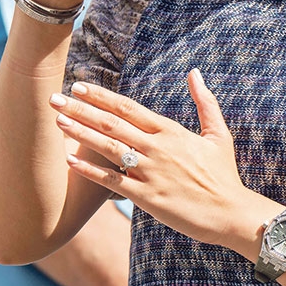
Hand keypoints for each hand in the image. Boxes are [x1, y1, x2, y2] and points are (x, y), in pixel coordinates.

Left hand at [48, 70, 255, 247]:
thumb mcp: (218, 134)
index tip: (79, 86)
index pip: (128, 107)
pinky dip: (90, 171)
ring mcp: (150, 172)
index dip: (101, 96)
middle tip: (55, 98)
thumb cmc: (223, 174)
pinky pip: (112, 182)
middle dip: (81, 109)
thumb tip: (195, 72)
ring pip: (108, 148)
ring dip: (80, 133)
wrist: (230, 213)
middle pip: (112, 123)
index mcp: (170, 131)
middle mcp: (157, 148)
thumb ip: (205, 102)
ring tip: (58, 121)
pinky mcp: (147, 197)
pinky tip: (70, 162)